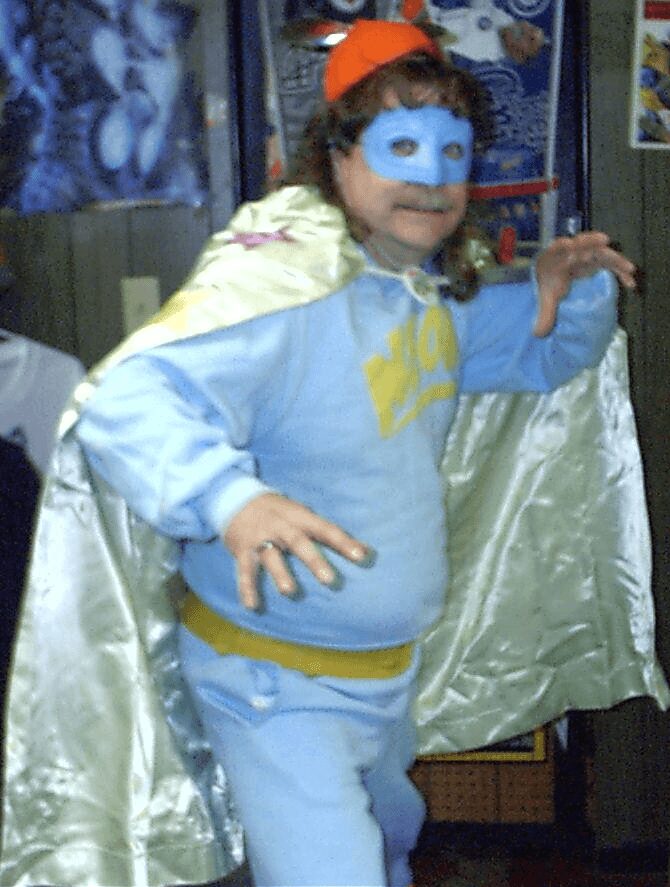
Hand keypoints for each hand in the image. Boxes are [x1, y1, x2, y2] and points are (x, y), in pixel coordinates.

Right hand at [222, 492, 370, 609]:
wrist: (234, 498)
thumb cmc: (279, 511)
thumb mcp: (302, 514)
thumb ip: (329, 533)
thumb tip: (367, 550)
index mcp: (299, 517)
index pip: (326, 529)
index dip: (344, 542)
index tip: (362, 556)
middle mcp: (280, 526)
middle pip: (298, 543)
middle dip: (314, 561)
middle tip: (329, 580)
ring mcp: (260, 538)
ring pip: (271, 556)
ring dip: (280, 574)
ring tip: (289, 591)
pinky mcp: (242, 550)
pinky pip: (244, 571)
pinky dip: (247, 589)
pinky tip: (252, 606)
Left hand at [533, 232, 636, 336]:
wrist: (554, 276)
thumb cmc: (548, 282)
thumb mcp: (546, 297)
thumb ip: (544, 313)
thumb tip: (537, 334)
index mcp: (553, 258)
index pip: (556, 249)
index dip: (562, 246)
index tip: (569, 244)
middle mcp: (571, 251)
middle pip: (581, 244)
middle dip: (591, 243)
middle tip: (603, 242)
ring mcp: (587, 254)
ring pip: (601, 251)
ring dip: (614, 258)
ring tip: (629, 269)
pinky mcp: (598, 260)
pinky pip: (611, 263)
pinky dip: (621, 271)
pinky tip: (630, 283)